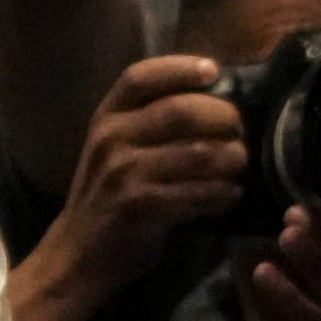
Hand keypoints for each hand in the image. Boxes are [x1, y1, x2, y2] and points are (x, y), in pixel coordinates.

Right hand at [43, 55, 246, 298]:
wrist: (78, 252)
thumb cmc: (110, 194)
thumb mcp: (119, 148)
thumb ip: (152, 122)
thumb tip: (217, 98)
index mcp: (106, 117)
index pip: (141, 76)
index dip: (180, 68)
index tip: (214, 71)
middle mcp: (111, 138)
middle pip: (180, 111)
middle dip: (223, 118)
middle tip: (241, 131)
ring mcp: (123, 173)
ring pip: (197, 154)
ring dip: (231, 159)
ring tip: (241, 165)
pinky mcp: (138, 206)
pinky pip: (195, 193)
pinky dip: (221, 193)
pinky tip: (230, 195)